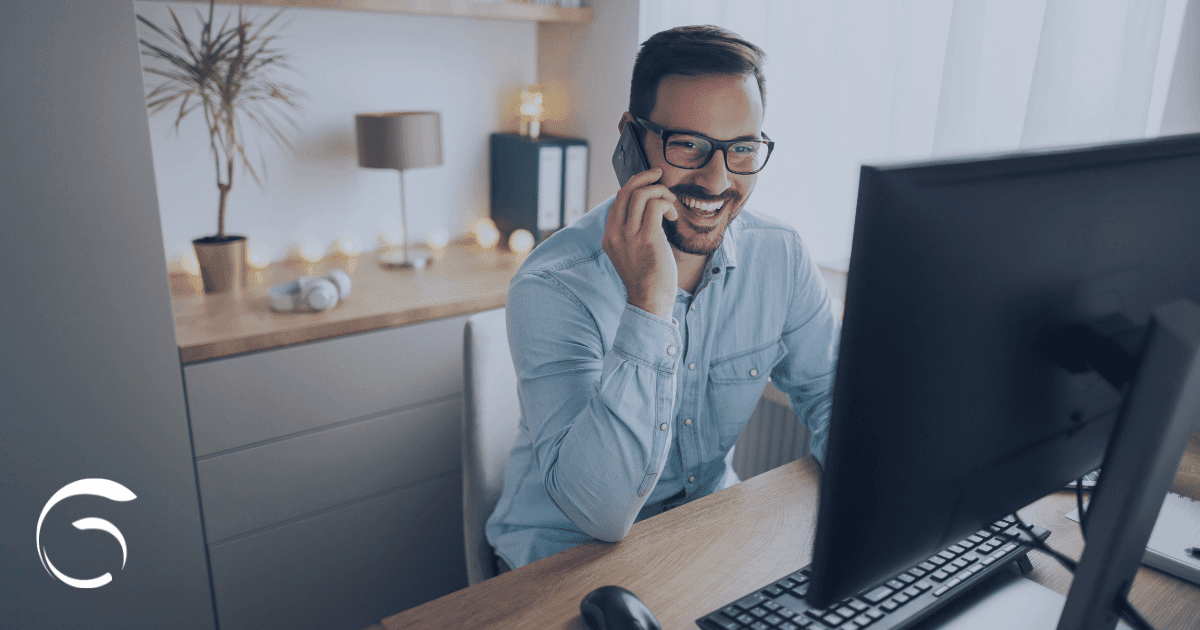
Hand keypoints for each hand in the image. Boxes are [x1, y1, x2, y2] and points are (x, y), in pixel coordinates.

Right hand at [603, 167, 679, 318]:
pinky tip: (673, 217)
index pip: (617, 201)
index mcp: (609, 237)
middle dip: (644, 178)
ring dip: (660, 192)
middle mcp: (615, 234)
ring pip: (641, 194)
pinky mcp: (646, 238)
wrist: (650, 301)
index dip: (634, 187)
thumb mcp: (632, 253)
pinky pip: (655, 206)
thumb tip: (648, 210)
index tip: (649, 183)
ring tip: (671, 204)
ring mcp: (629, 236)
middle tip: (659, 174)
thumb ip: (633, 233)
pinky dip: (667, 204)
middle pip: (625, 191)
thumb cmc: (647, 279)